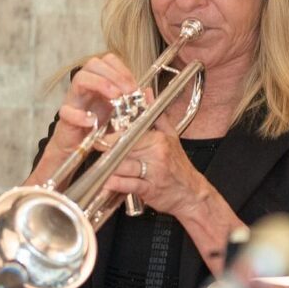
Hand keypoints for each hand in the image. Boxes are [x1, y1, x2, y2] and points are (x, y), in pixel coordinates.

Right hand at [42, 53, 141, 171]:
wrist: (80, 144)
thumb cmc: (99, 125)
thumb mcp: (122, 113)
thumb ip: (135, 103)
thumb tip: (147, 92)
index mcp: (99, 82)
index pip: (107, 61)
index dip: (122, 69)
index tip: (134, 86)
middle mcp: (86, 87)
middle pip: (93, 64)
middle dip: (114, 75)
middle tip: (127, 91)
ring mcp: (74, 100)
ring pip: (79, 79)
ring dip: (100, 84)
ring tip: (115, 98)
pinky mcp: (66, 118)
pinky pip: (67, 111)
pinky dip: (80, 115)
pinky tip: (93, 121)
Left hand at [101, 113, 242, 277]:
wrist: (192, 194)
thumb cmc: (179, 167)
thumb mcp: (171, 137)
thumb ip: (157, 116)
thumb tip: (146, 93)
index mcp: (159, 140)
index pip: (131, 133)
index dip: (113, 135)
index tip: (101, 136)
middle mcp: (156, 155)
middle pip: (124, 148)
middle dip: (108, 149)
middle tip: (96, 148)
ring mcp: (153, 172)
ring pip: (123, 165)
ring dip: (109, 167)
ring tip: (100, 166)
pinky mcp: (149, 190)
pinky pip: (128, 184)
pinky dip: (116, 184)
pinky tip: (108, 182)